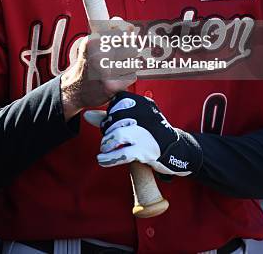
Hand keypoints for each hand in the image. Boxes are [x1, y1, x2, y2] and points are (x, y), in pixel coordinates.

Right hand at [60, 19, 137, 118]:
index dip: (126, 36)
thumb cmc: (88, 61)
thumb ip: (111, 30)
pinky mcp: (111, 85)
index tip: (122, 40)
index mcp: (94, 40)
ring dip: (127, 67)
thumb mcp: (93, 41)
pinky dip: (126, 78)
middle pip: (133, 49)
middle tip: (116, 58)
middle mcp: (98, 54)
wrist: (75, 88)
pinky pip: (132, 76)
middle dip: (127, 54)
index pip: (125, 30)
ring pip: (133, 63)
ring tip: (115, 69)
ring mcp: (105, 71)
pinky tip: (115, 78)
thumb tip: (131, 27)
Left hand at [84, 92, 202, 175]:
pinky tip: (103, 160)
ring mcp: (147, 133)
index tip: (111, 124)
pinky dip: (109, 158)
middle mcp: (146, 114)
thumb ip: (110, 117)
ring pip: (117, 135)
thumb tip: (87, 115)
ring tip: (104, 149)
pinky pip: (122, 154)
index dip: (110, 114)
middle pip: (115, 119)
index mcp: (143, 102)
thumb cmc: (150, 132)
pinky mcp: (146, 151)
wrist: (175, 151)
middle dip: (106, 131)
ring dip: (106, 144)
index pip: (117, 101)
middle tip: (107, 140)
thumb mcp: (134, 120)